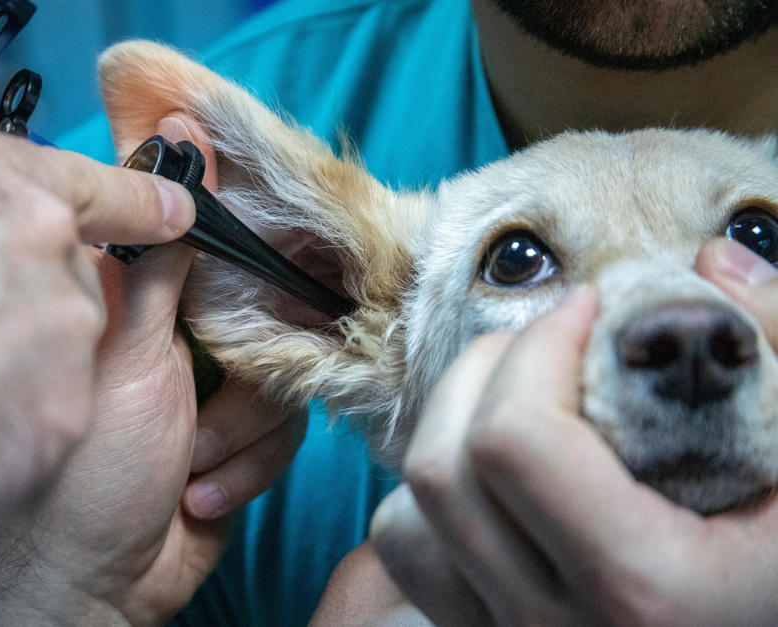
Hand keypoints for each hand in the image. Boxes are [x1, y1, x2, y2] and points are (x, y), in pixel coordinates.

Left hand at [0, 114, 305, 624]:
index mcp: (143, 305)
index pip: (210, 244)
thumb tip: (177, 160)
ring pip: (282, 375)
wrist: (103, 582)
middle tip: (215, 391)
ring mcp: (212, 391)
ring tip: (189, 464)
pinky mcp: (240, 438)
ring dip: (240, 432)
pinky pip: (285, 429)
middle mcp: (180, 341)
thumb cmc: (90, 471)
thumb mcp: (129, 354)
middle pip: (263, 310)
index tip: (280, 244)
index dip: (247, 242)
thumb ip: (160, 264)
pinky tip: (199, 494)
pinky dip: (246, 466)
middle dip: (249, 368)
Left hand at [370, 280, 777, 625]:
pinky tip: (499, 472)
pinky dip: (432, 495)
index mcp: (643, 589)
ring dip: (451, 428)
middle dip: (487, 368)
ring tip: (524, 396)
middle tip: (553, 340)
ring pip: (407, 514)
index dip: (539, 347)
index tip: (590, 309)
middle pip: (442, 467)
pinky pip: (409, 555)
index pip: (514, 442)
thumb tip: (713, 261)